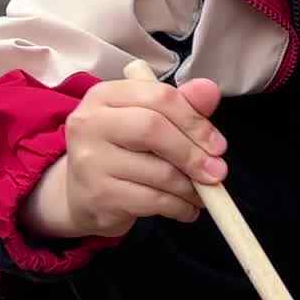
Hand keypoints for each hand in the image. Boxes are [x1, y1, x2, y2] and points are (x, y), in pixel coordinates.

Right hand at [22, 76, 227, 240]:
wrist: (81, 195)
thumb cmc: (123, 151)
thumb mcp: (148, 121)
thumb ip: (181, 104)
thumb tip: (210, 90)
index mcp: (105, 95)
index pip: (159, 96)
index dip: (195, 120)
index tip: (218, 145)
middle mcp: (90, 123)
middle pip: (154, 129)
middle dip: (193, 153)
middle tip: (217, 172)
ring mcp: (90, 160)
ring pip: (159, 172)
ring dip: (191, 187)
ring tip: (202, 193)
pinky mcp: (98, 195)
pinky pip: (153, 201)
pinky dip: (179, 207)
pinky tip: (186, 208)